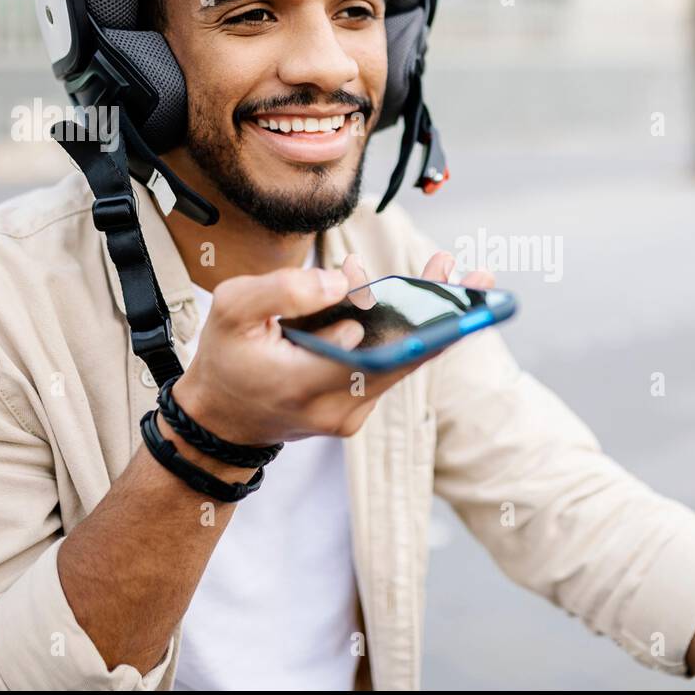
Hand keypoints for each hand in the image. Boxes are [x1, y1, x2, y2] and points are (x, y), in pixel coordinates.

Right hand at [170, 251, 493, 446]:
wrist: (221, 421)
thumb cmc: (226, 358)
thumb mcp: (231, 310)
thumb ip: (283, 291)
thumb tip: (344, 283)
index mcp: (303, 383)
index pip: (374, 357)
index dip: (414, 327)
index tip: (448, 300)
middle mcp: (336, 407)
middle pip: (403, 359)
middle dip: (438, 313)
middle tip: (473, 275)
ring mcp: (350, 414)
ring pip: (400, 363)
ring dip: (425, 319)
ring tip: (447, 273)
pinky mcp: (357, 411)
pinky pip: (387, 368)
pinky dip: (397, 333)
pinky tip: (403, 293)